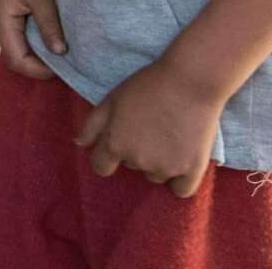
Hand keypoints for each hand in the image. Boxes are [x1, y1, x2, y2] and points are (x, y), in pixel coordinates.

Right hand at [0, 0, 66, 78]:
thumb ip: (50, 26)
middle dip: (40, 59)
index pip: (18, 61)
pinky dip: (33, 30)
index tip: (66, 68)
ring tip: (62, 41)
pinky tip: (51, 23)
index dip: (41, 71)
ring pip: (17, 38)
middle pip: (16, 52)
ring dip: (38, 44)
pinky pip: (15, 25)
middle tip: (68, 58)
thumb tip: (60, 54)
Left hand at [76, 59, 225, 195]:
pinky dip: (180, 179)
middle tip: (149, 127)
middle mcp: (138, 161)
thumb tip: (79, 144)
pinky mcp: (192, 170)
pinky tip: (182, 159)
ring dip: (158, 163)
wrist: (190, 82)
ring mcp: (166, 168)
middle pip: (131, 166)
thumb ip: (92, 125)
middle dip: (135, 151)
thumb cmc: (147, 86)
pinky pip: (181, 189)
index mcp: (115, 143)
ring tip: (169, 136)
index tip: (117, 145)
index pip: (101, 167)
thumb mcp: (111, 99)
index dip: (106, 157)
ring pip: (155, 175)